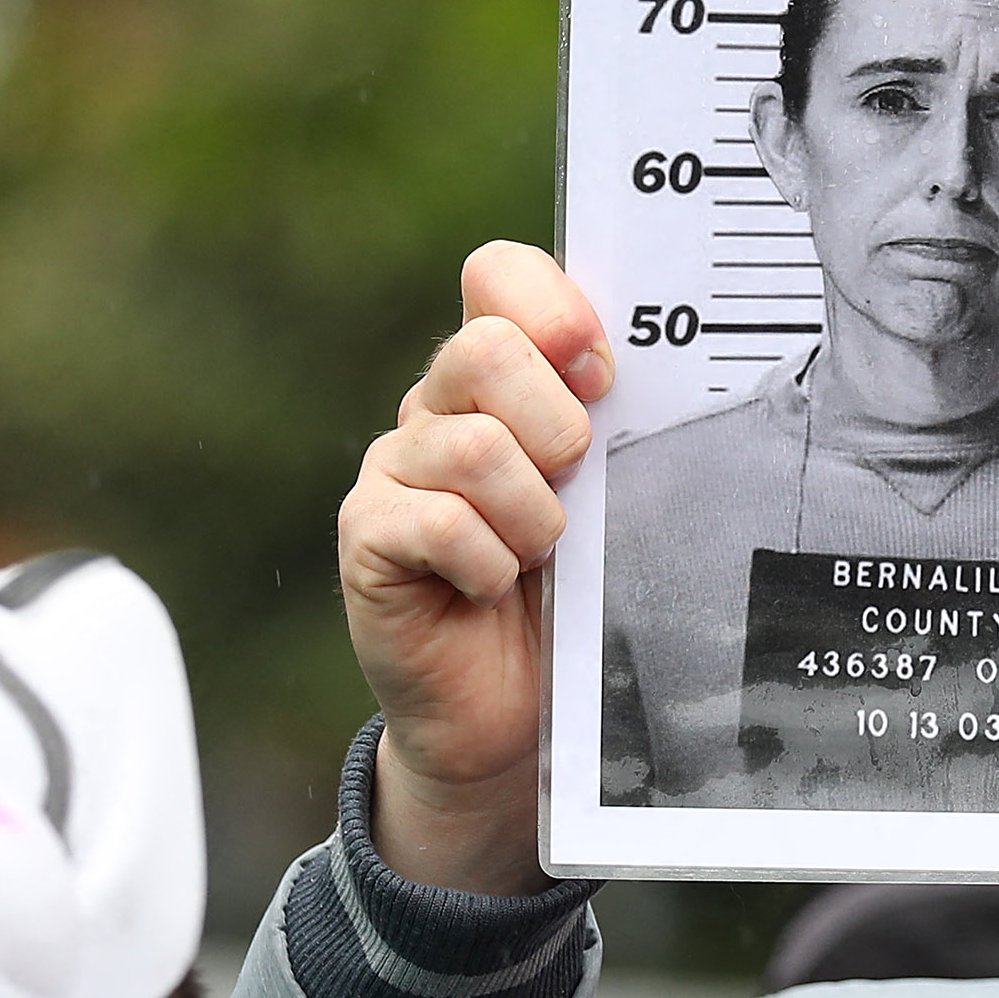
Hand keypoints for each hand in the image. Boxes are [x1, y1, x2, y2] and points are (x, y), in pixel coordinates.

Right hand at [338, 241, 610, 893]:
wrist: (516, 722)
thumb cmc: (575, 601)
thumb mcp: (612, 501)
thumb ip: (615, 429)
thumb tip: (632, 374)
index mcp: (500, 378)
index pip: (498, 275)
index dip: (550, 304)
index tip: (602, 368)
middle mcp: (436, 407)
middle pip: (487, 349)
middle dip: (558, 426)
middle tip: (575, 489)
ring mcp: (393, 470)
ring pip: (475, 447)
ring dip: (534, 518)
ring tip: (539, 559)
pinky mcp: (366, 537)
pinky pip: (439, 522)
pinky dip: (487, 565)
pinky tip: (490, 591)